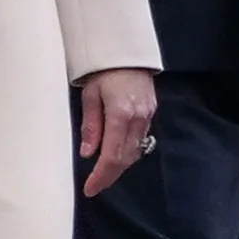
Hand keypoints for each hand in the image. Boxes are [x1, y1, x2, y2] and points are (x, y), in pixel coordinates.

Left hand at [78, 67, 157, 196]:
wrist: (125, 49)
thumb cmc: (102, 69)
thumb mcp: (89, 95)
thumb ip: (91, 126)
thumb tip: (87, 153)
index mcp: (120, 114)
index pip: (112, 156)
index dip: (101, 176)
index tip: (90, 189)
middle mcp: (138, 117)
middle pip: (126, 158)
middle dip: (110, 175)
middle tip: (95, 186)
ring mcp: (147, 115)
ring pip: (135, 151)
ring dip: (119, 165)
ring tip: (103, 173)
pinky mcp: (151, 111)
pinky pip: (140, 139)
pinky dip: (128, 151)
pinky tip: (117, 154)